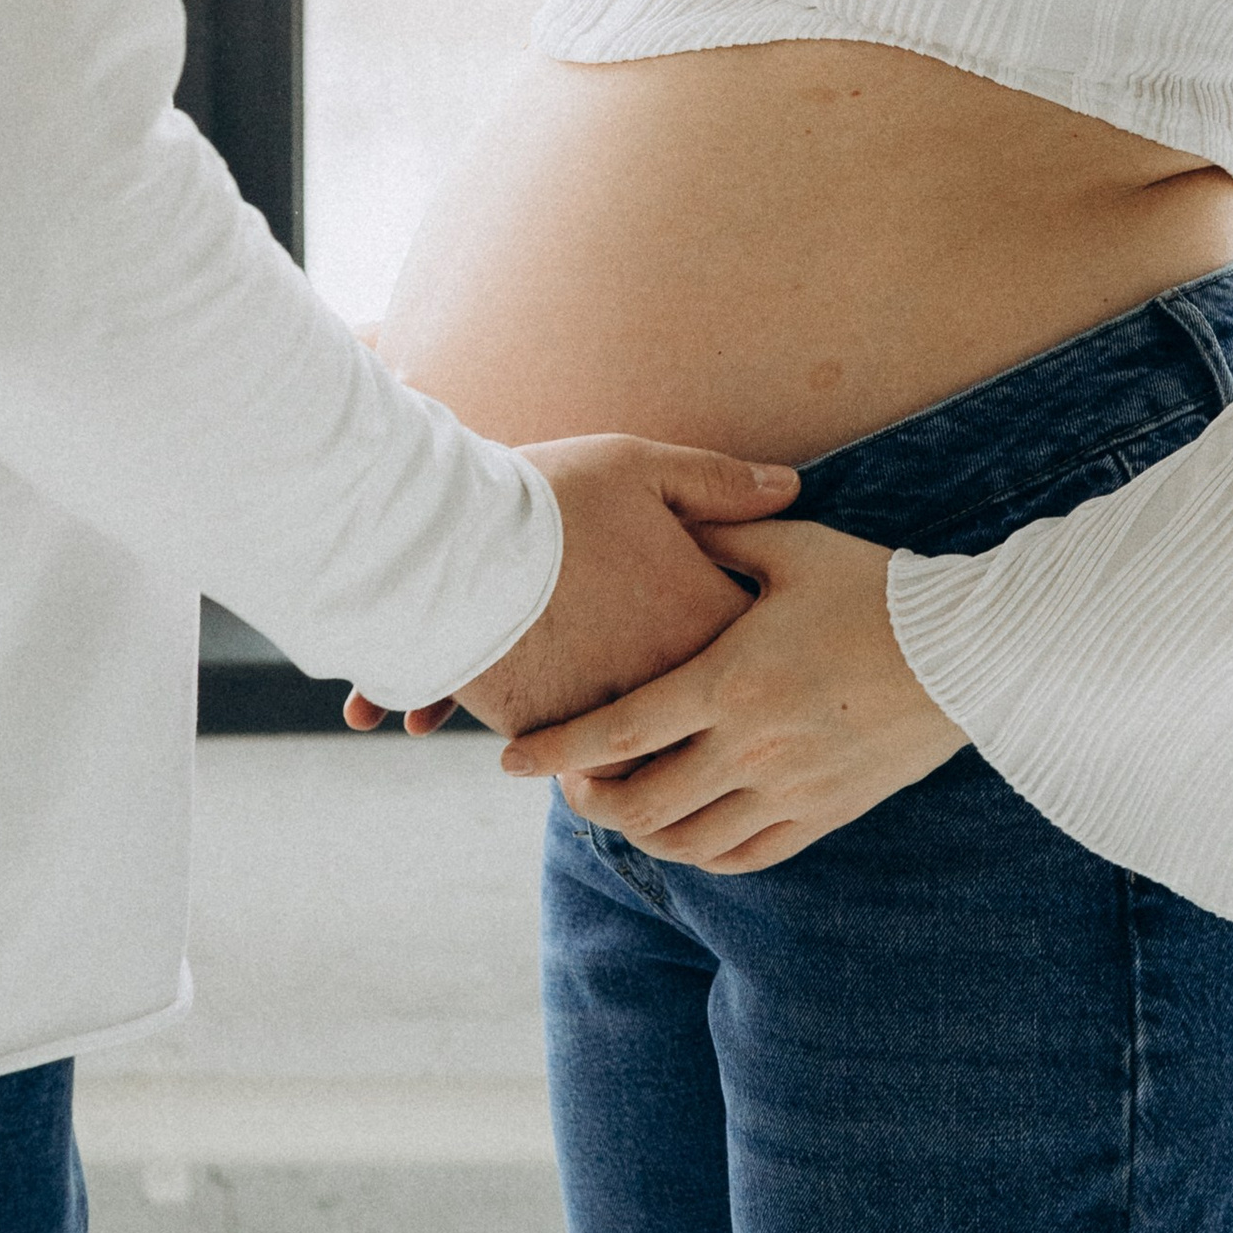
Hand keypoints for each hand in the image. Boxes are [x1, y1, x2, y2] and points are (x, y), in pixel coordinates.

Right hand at [341, 435, 801, 738]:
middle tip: (717, 711)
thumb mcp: (637, 467)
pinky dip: (586, 760)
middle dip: (716, 717)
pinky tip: (582, 748)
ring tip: (646, 742)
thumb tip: (790, 485)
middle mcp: (666, 676)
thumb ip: (719, 482)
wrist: (442, 547)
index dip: (764, 646)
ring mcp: (610, 713)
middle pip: (717, 721)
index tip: (758, 643)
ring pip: (654, 757)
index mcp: (698, 613)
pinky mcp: (551, 735)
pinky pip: (586, 765)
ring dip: (651, 751)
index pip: (766, 650)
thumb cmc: (544, 499)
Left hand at [496, 515, 965, 870]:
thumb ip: (720, 536)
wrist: (975, 651)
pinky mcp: (827, 813)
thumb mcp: (793, 551)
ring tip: (622, 808)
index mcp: (731, 680)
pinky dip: (705, 854)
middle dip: (589, 801)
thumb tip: (670, 518)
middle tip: (570, 784)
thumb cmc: (881, 588)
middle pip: (641, 802)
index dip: (556, 748)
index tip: (510, 760)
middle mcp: (753, 747)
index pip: (619, 729)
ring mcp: (791, 788)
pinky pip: (749, 856)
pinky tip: (687, 832)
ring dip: (642, 833)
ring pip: (690, 842)